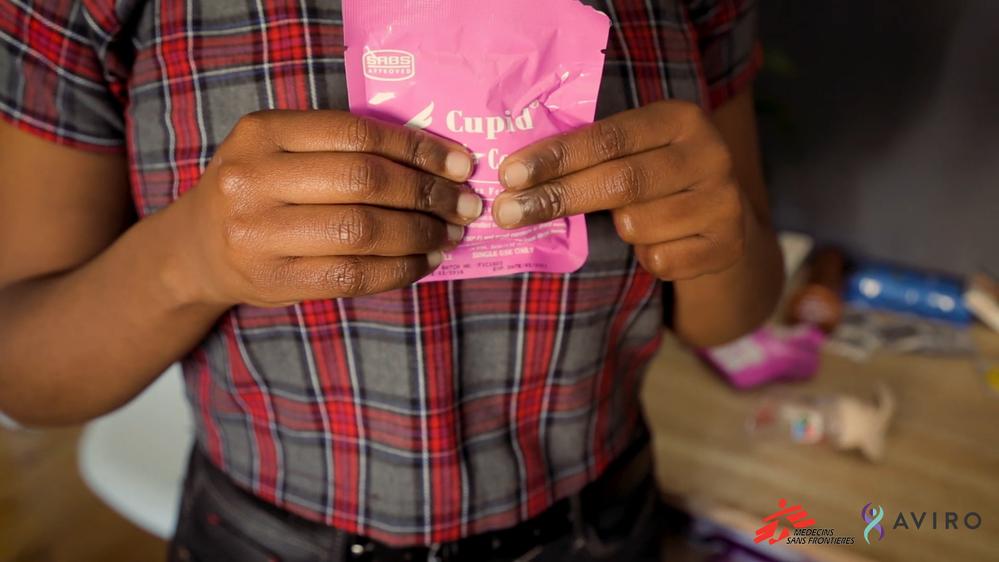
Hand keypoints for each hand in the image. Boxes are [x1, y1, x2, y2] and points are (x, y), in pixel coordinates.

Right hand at [176, 110, 482, 306]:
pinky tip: (424, 262)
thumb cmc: (259, 191)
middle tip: (465, 205)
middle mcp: (252, 178)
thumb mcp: (282, 151)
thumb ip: (342, 148)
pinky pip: (352, 276)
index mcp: (262, 132)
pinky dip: (399, 270)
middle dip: (427, 195)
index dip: (417, 149)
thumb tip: (437, 161)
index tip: (460, 164)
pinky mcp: (271, 280)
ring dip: (420, 235)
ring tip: (450, 234)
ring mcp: (257, 233)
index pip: (356, 133)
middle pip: (363, 182)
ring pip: (361, 232)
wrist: (196, 249)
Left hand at [494, 100, 745, 280]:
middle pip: (620, 181)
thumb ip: (591, 151)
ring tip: (626, 218)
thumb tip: (513, 177)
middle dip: (558, 198)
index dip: (556, 157)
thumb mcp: (635, 149)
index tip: (510, 175)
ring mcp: (724, 201)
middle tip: (508, 213)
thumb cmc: (656, 175)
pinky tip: (657, 241)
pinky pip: (661, 260)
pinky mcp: (728, 245)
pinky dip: (646, 256)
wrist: (721, 217)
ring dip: (617, 229)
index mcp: (680, 118)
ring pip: (638, 225)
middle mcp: (709, 154)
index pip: (608, 138)